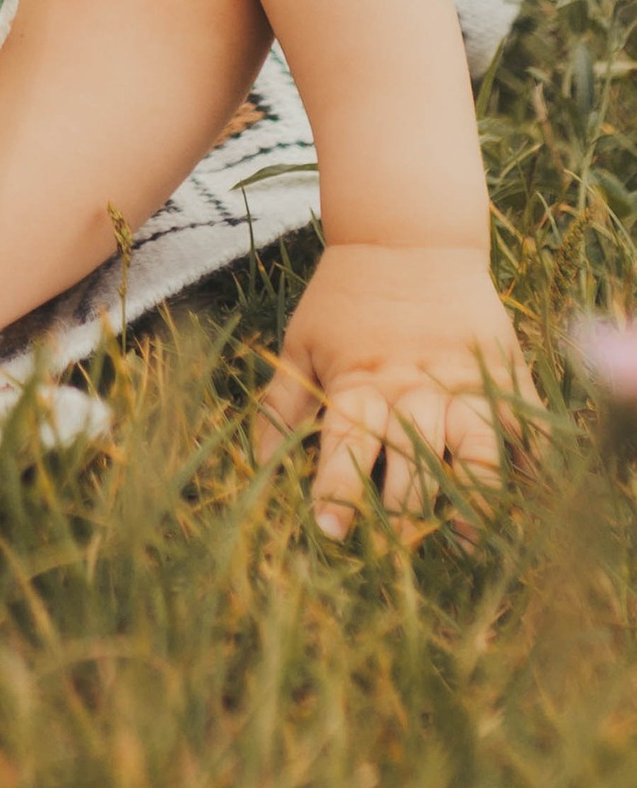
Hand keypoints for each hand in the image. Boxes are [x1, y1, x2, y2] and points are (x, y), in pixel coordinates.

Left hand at [257, 241, 535, 535]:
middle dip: (408, 508)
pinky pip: (526, 427)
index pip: (348, 444)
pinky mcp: (504, 376)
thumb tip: (256, 465)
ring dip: (477, 497)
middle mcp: (417, 388)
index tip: (330, 532)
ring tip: (472, 540)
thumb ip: (281, 405)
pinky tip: (528, 500)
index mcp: (362, 381)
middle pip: (416, 458)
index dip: (340, 490)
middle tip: (399, 550)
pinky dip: (530, 465)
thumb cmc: (343, 298)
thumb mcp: (301, 343)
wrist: (407, 238)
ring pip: (481, 450)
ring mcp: (466, 384)